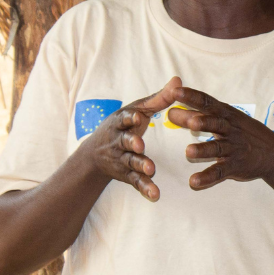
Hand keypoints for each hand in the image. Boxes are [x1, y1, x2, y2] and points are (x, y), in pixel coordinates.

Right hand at [82, 77, 180, 200]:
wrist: (95, 155)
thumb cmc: (123, 126)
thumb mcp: (137, 110)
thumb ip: (159, 98)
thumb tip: (178, 80)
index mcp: (122, 122)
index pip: (124, 118)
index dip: (130, 118)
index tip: (137, 117)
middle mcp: (120, 140)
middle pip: (125, 141)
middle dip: (132, 143)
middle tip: (140, 145)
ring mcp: (122, 158)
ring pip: (131, 162)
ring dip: (140, 165)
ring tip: (150, 169)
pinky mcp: (126, 174)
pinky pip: (136, 182)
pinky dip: (145, 188)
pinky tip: (155, 195)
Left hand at [170, 86, 273, 190]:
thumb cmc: (244, 132)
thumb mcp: (228, 120)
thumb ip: (200, 115)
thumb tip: (172, 110)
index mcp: (226, 115)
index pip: (208, 103)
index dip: (192, 96)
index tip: (175, 91)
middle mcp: (230, 129)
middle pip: (215, 123)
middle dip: (201, 120)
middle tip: (185, 119)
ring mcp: (234, 148)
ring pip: (217, 148)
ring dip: (203, 149)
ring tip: (188, 152)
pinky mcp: (236, 166)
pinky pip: (220, 171)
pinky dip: (207, 177)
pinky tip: (194, 181)